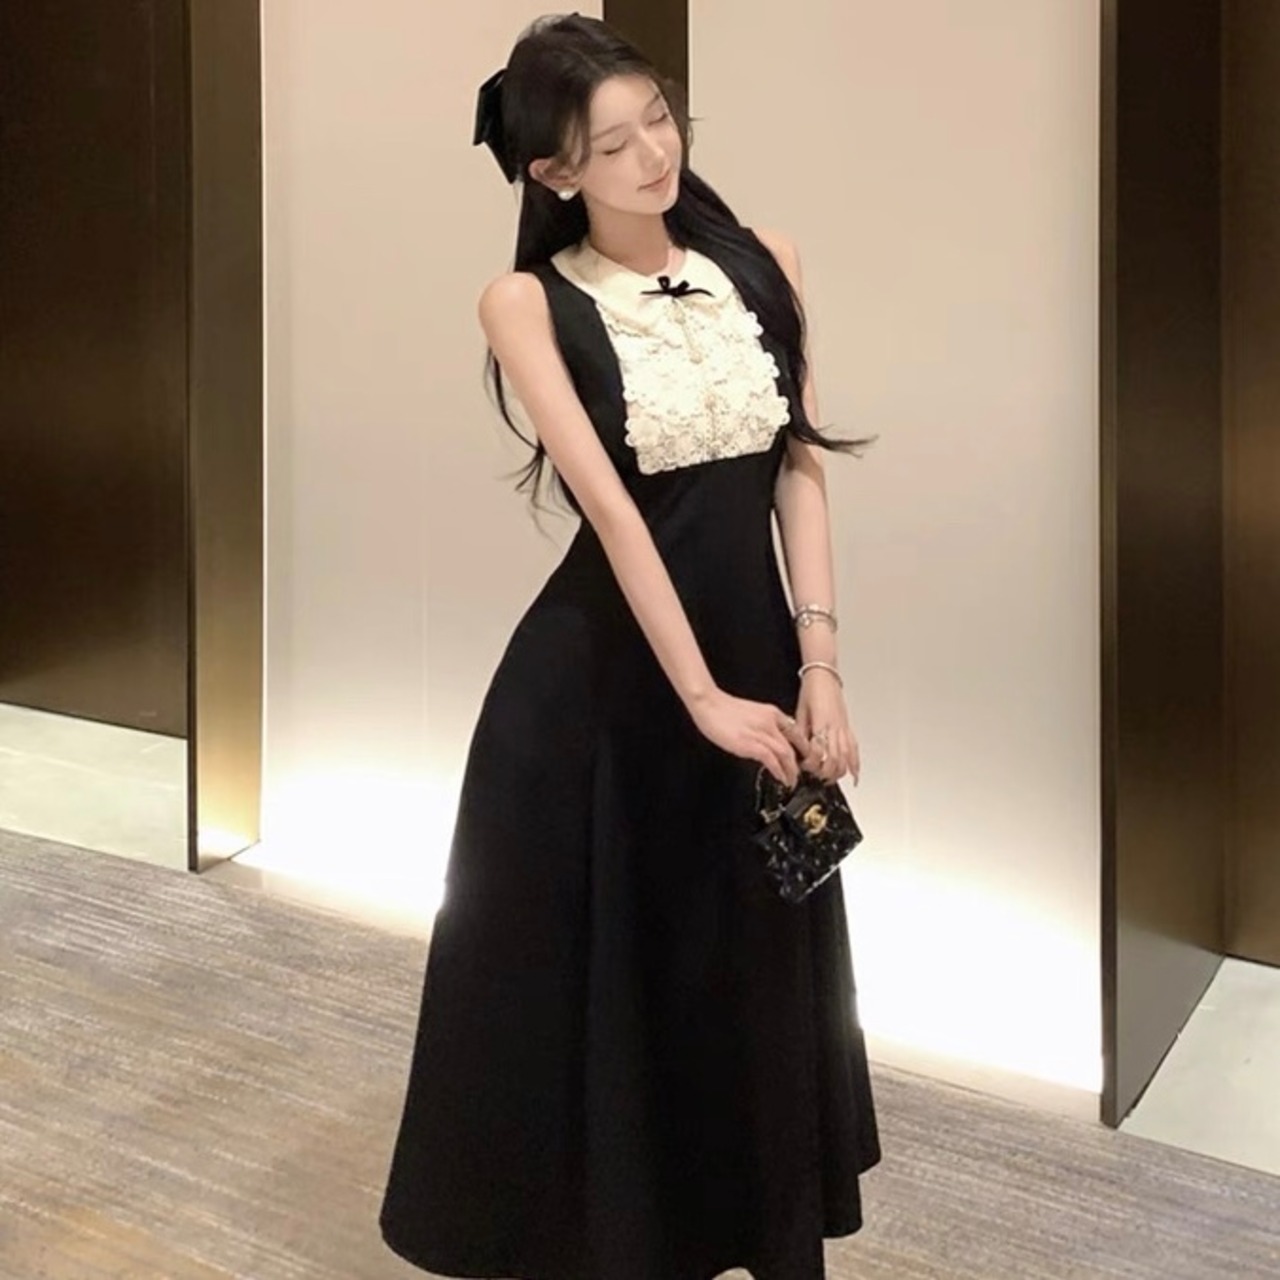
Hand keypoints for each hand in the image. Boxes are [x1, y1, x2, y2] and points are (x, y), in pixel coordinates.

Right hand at [688, 688, 808, 787]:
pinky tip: (780, 777)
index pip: (796, 733)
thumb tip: (769, 742)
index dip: (802, 749)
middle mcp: (771, 721)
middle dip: (798, 764)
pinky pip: (771, 759)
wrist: (708, 703)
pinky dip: (778, 770)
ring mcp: (761, 732)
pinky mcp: (750, 743)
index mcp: (772, 713)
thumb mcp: (752, 713)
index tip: (802, 760)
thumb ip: (764, 726)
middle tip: (798, 775)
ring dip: (791, 771)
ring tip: (791, 781)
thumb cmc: (724, 710)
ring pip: (786, 754)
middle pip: (794, 746)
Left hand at [794, 671, 860, 784]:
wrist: (824, 676)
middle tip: (816, 776)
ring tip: (830, 779)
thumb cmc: (811, 690)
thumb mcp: (800, 712)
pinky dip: (855, 763)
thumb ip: (800, 732)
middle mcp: (835, 727)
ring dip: (839, 771)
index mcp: (821, 723)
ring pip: (846, 756)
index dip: (811, 762)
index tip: (804, 765)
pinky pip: (854, 748)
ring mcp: (843, 728)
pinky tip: (854, 774)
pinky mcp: (848, 727)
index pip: (818, 751)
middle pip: (834, 758)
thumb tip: (796, 748)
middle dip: (825, 772)